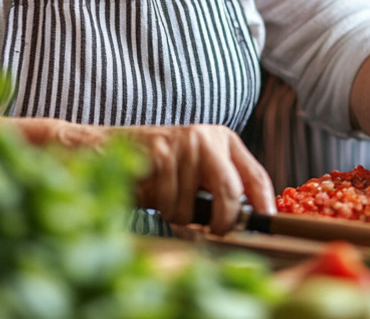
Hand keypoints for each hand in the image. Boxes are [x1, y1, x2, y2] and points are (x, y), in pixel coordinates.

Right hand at [19, 118, 272, 232]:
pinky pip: (171, 202)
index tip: (267, 225)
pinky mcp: (161, 151)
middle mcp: (208, 137)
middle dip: (223, 221)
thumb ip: (217, 189)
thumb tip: (245, 221)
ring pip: (195, 206)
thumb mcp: (193, 174)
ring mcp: (185, 142)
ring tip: (167, 200)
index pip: (255, 175)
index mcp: (223, 141)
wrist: (102, 148)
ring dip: (179, 216)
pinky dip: (161, 210)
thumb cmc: (153, 169)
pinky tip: (152, 193)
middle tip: (213, 230)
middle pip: (231, 192)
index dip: (264, 204)